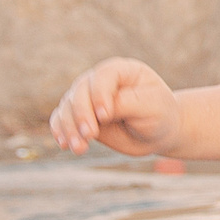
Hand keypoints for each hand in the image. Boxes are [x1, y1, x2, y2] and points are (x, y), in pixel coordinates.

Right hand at [48, 57, 180, 155]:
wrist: (157, 132)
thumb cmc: (159, 115)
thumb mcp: (151, 107)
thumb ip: (126, 104)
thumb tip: (99, 111)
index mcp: (121, 70)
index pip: (103, 76)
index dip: (100, 94)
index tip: (104, 116)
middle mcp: (100, 80)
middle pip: (80, 90)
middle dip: (81, 114)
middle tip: (90, 135)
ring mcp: (87, 97)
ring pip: (68, 106)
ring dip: (69, 127)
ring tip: (79, 148)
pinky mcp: (80, 116)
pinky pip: (61, 119)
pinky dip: (60, 130)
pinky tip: (64, 143)